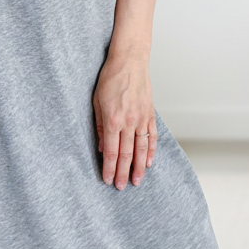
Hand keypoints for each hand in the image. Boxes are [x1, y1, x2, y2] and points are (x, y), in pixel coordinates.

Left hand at [92, 55, 157, 189]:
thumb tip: (99, 147)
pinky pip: (152, 136)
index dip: (108, 167)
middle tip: (120, 187)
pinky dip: (151, 151)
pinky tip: (149, 162)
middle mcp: (129, 122)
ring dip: (139, 168)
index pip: (110, 151)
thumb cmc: (110, 78)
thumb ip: (98, 125)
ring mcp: (142, 118)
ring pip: (141, 149)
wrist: (129, 61)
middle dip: (122, 173)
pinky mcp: (150, 114)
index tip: (106, 180)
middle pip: (126, 154)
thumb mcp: (96, 101)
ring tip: (136, 181)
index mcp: (113, 119)